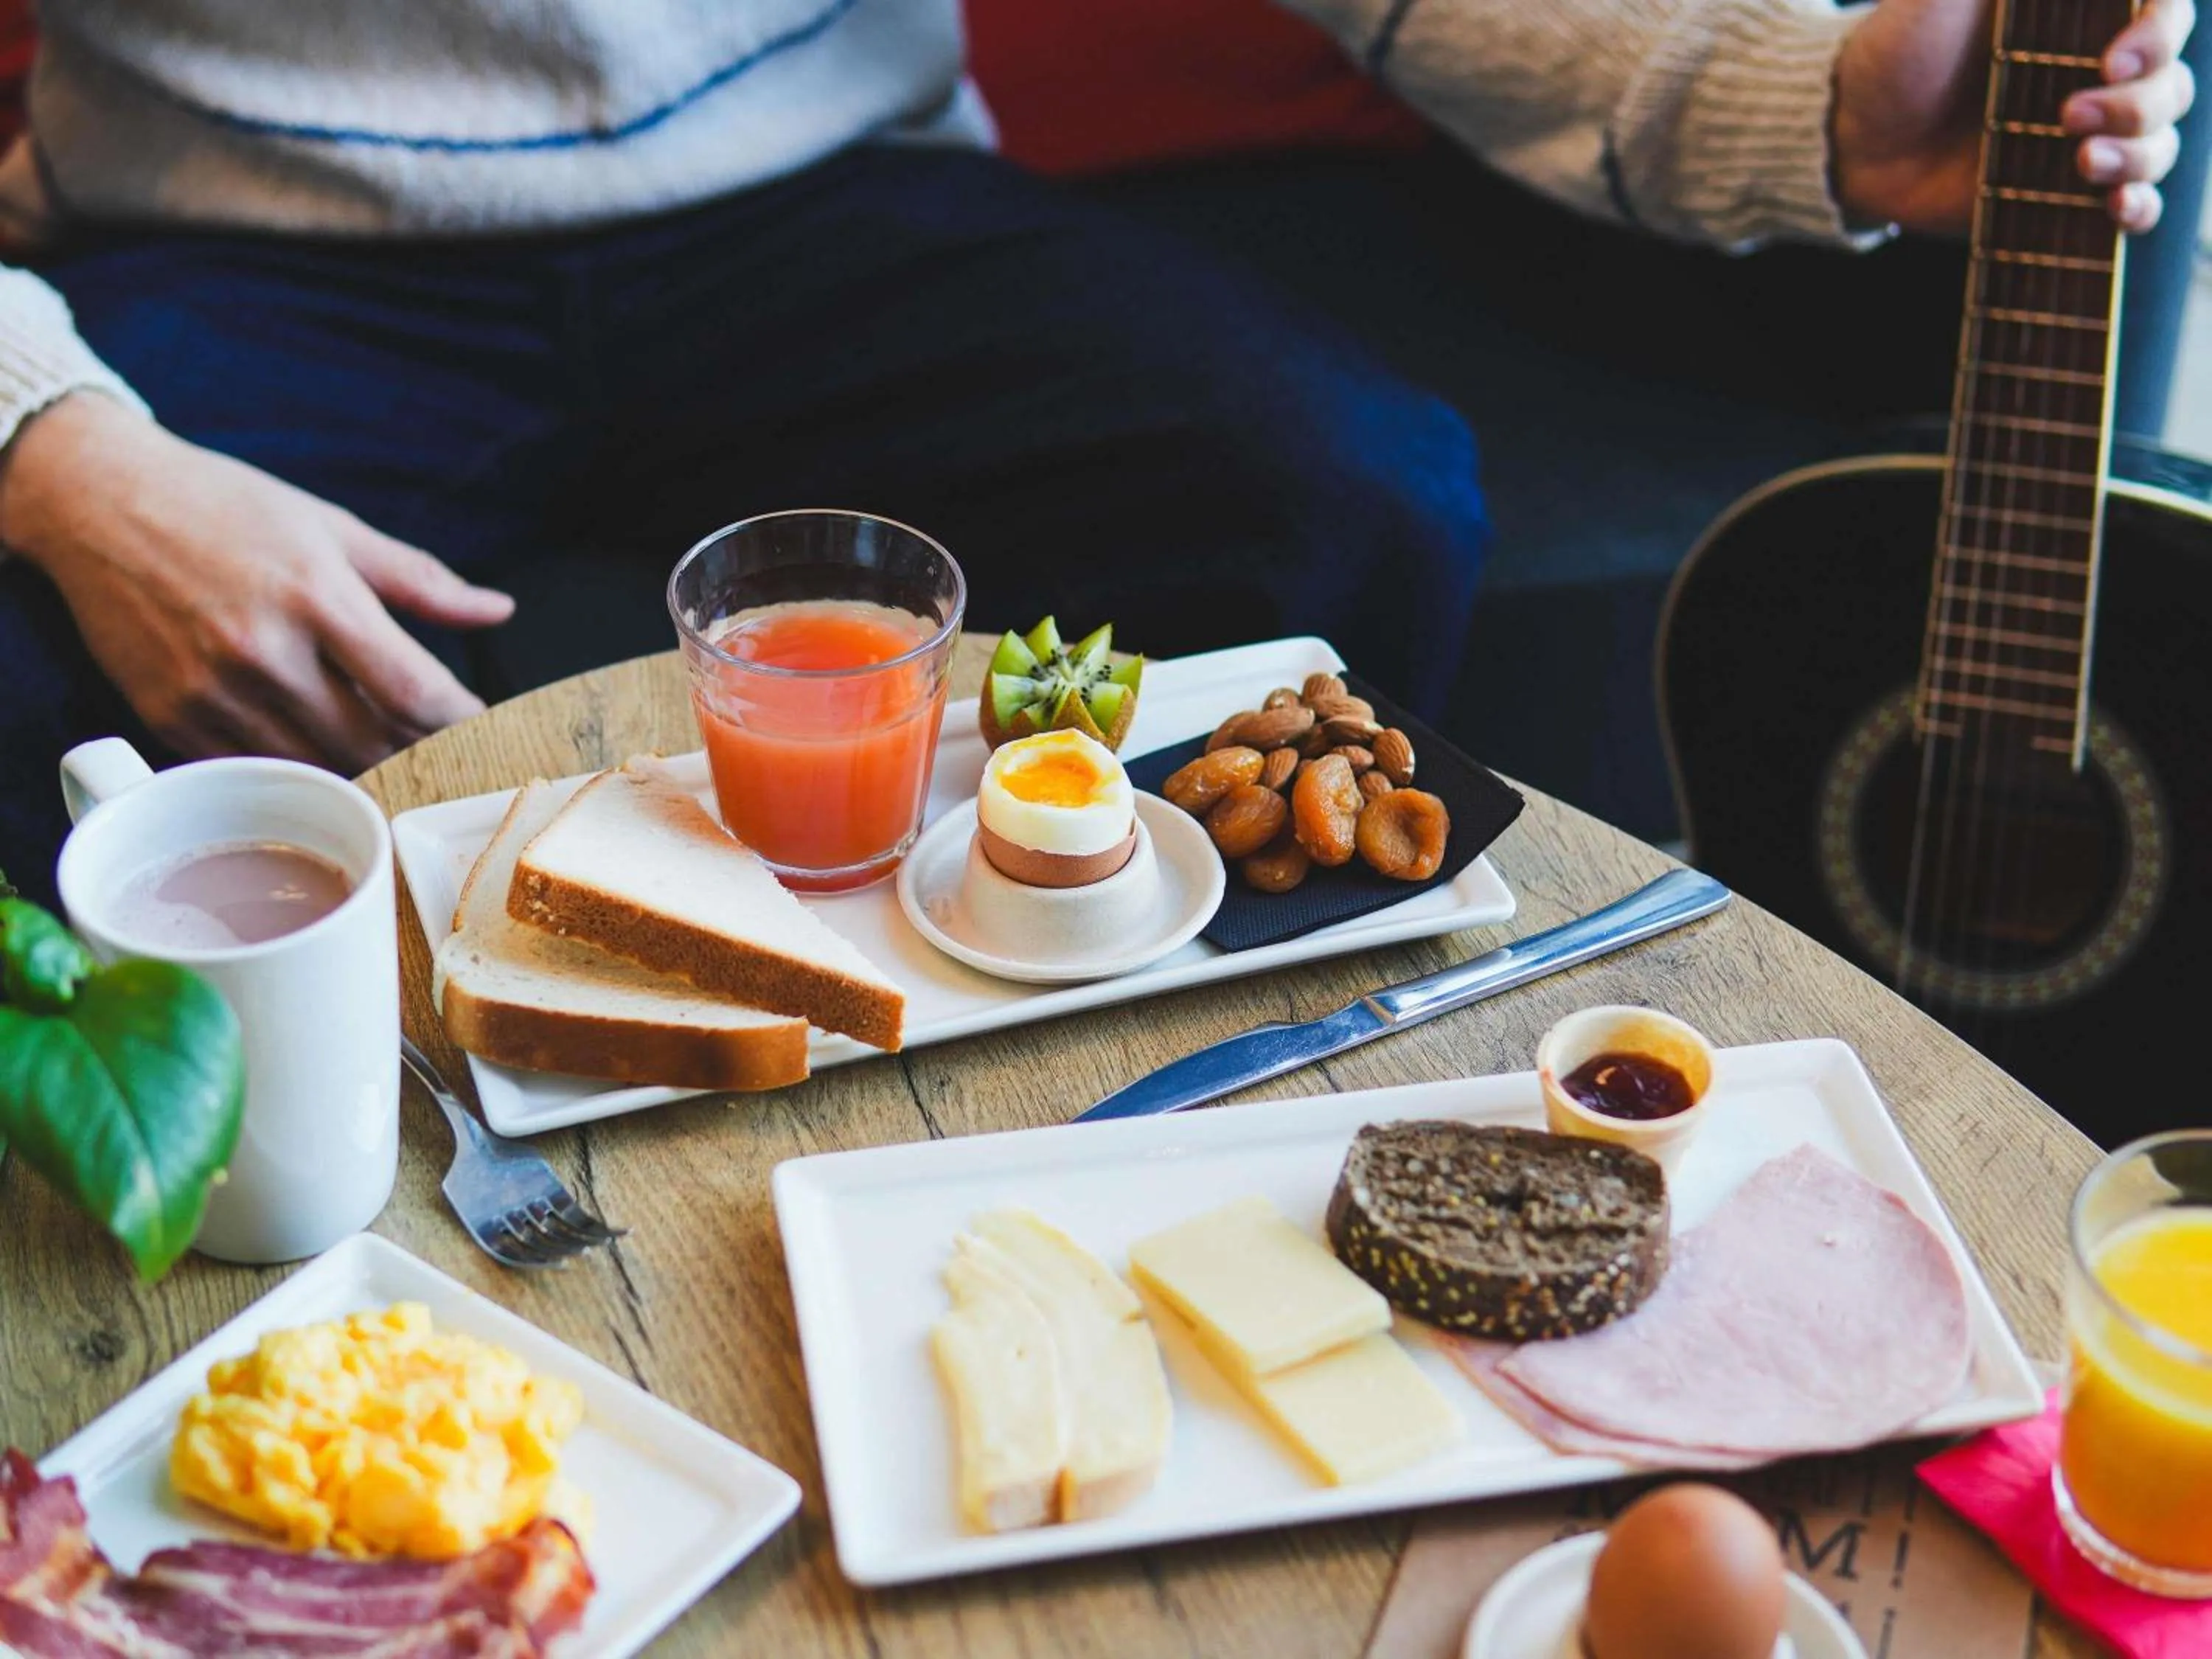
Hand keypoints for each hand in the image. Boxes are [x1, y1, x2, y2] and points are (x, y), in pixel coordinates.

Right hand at [0, 393, 513, 770]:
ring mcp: (213, 691)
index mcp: (316, 596)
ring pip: (319, 767)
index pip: (414, 692)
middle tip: (451, 751)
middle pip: (375, 742)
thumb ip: (420, 580)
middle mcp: (264, 651)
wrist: (100, 502)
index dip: (463, 723)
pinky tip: (326, 756)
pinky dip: (302, 772)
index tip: (486, 728)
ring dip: (369, 770)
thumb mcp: (332, 528)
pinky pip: (258, 770)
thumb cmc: (226, 508)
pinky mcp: (172, 718)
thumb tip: (499, 612)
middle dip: (424, 752)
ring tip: (398, 757)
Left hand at [1833, 0, 2195, 233]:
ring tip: (2081, 162)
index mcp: (2083, 14)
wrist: (1854, 138)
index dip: (2157, 36)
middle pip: (2169, 82)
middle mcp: (2096, 69)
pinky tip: (2118, 209)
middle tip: (2066, 116)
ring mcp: (2086, 133)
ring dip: (2137, 155)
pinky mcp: (2065, 191)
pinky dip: (2139, 207)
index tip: (2112, 61)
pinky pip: (2132, 202)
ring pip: (2159, 142)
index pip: (2162, 13)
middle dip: (2135, 104)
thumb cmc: (1898, 49)